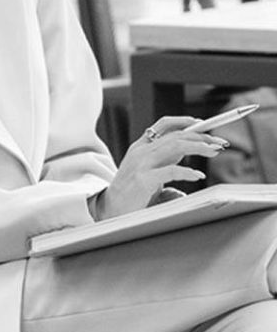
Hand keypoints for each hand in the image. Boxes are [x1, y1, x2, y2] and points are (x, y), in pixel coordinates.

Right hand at [97, 114, 220, 217]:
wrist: (111, 210)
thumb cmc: (133, 194)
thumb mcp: (151, 174)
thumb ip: (167, 166)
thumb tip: (190, 172)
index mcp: (141, 147)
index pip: (164, 124)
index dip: (185, 121)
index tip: (204, 124)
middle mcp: (141, 151)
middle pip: (176, 134)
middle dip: (201, 136)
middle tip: (220, 142)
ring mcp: (141, 163)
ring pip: (175, 145)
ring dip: (199, 147)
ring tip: (215, 151)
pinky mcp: (142, 179)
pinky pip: (171, 171)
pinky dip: (189, 172)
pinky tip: (198, 176)